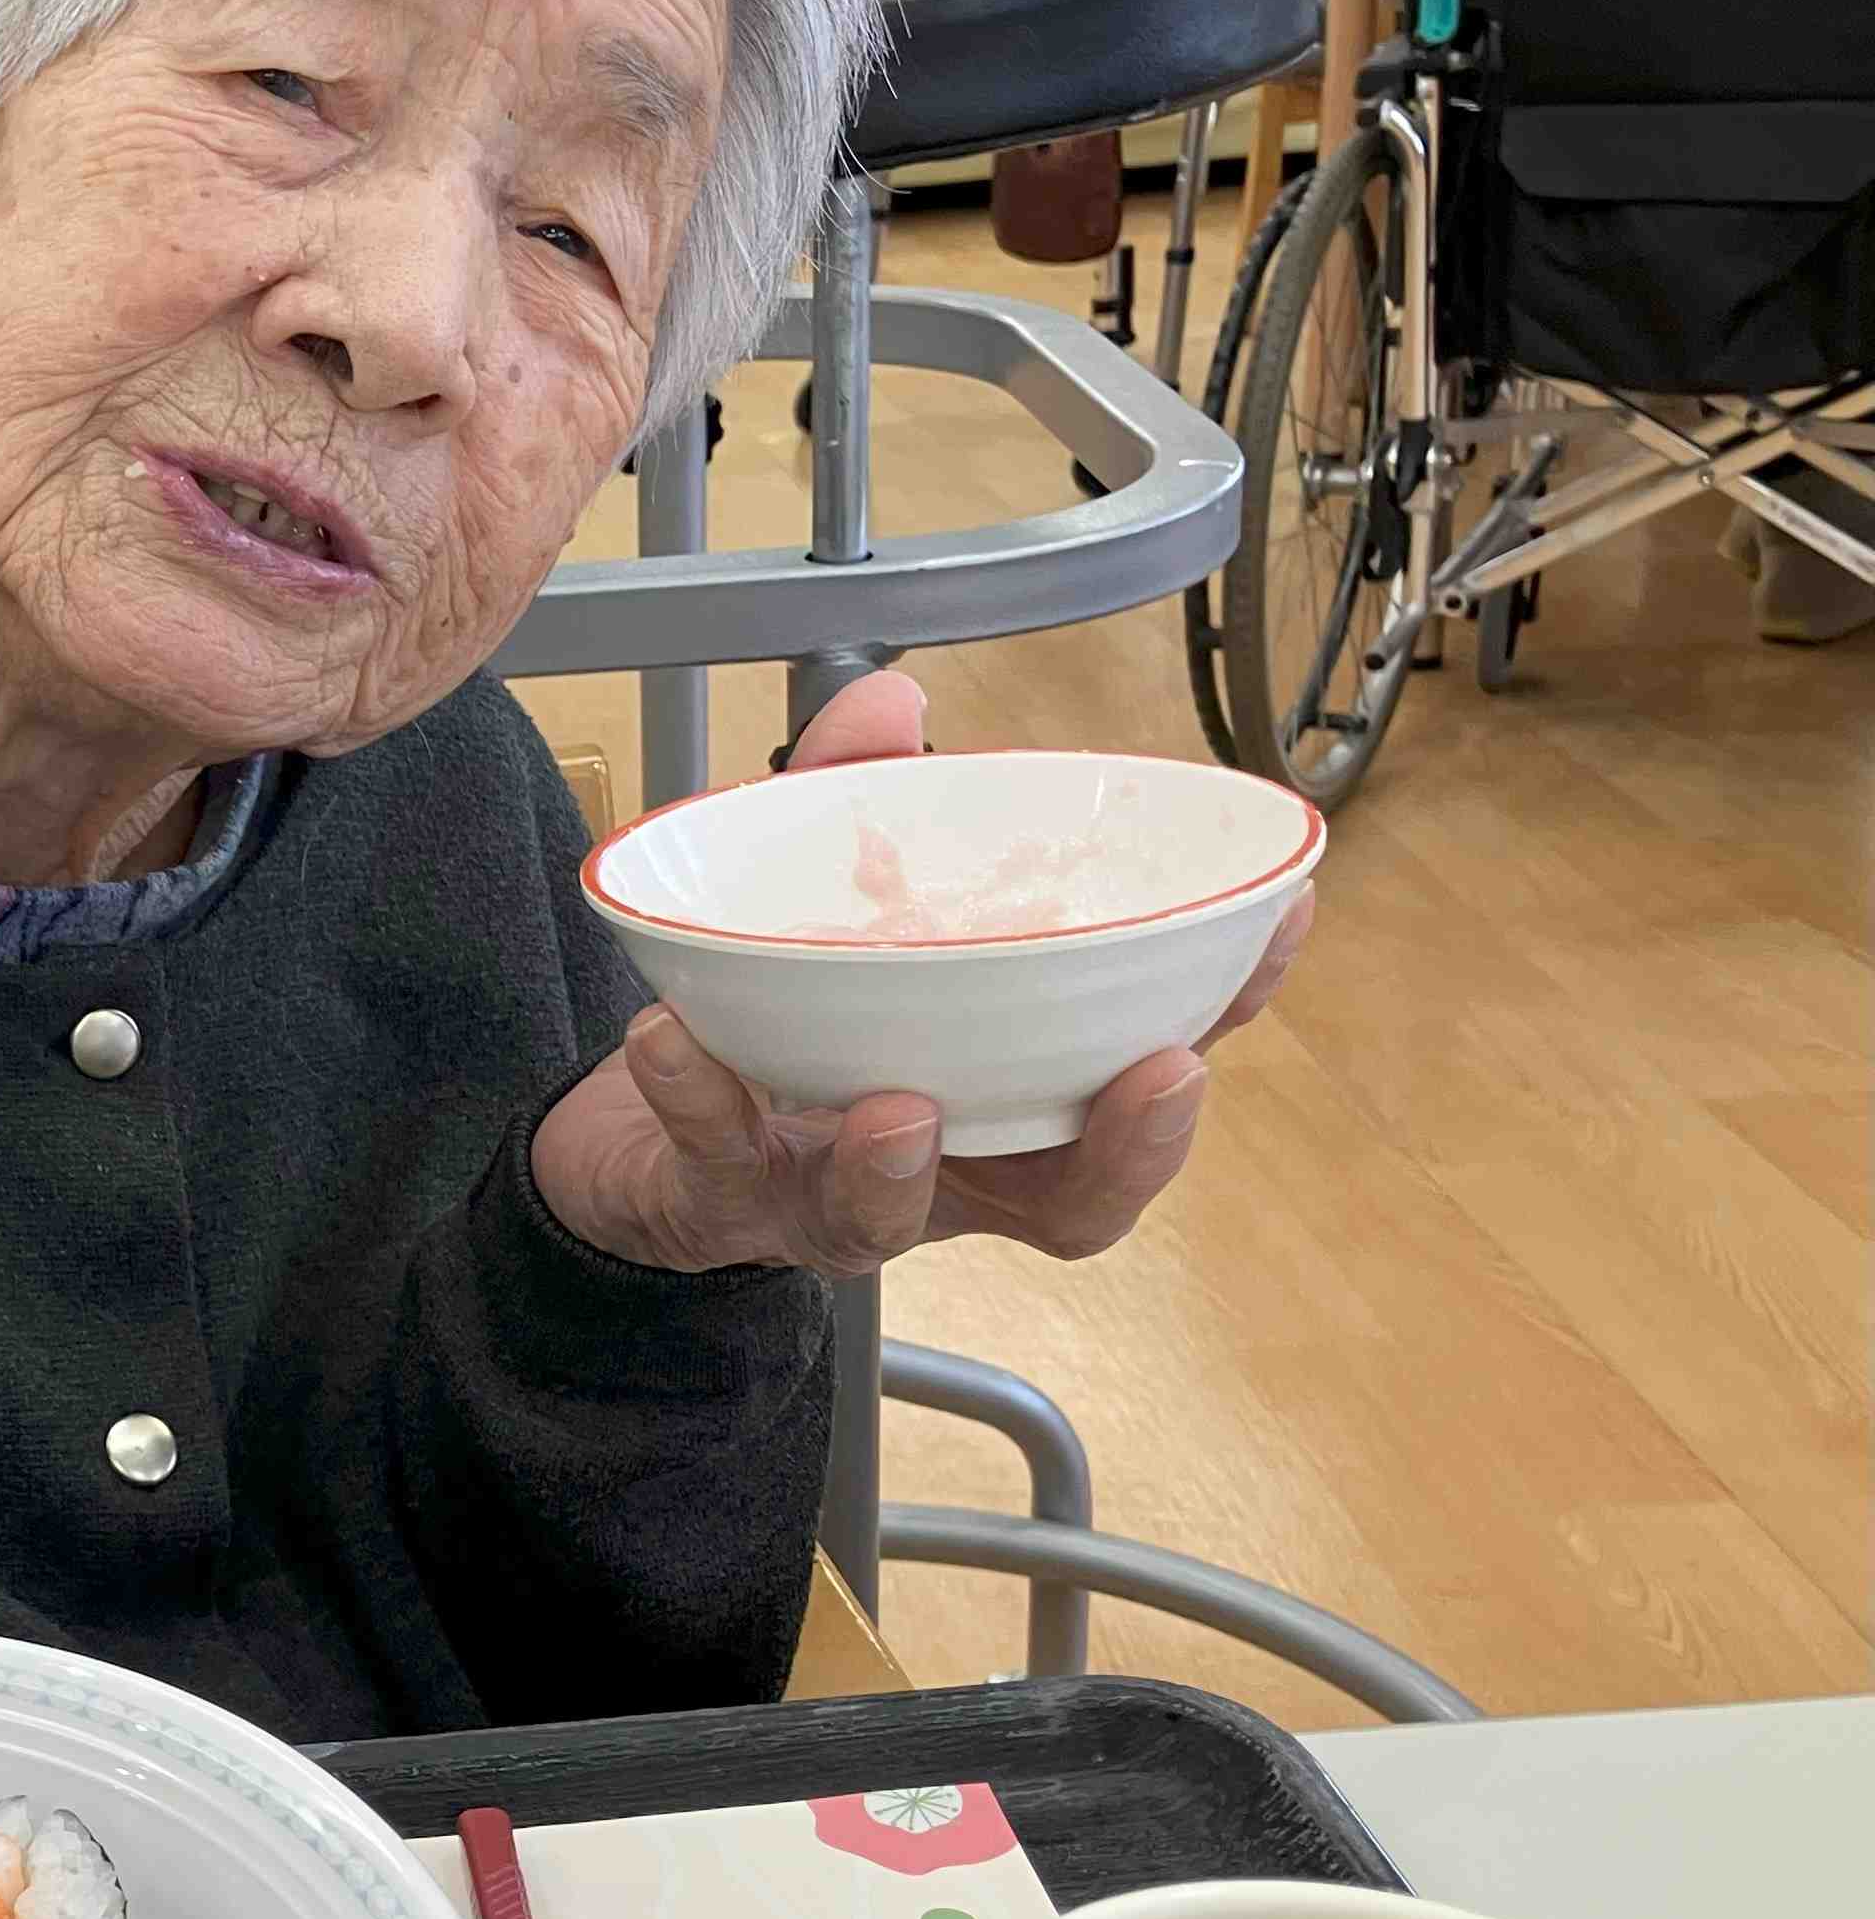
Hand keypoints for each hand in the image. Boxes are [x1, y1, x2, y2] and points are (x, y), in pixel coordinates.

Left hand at [530, 674, 1311, 1276]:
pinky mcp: (717, 1199)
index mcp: (1014, 1093)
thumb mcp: (825, 895)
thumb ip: (858, 795)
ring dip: (902, 1164)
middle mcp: (947, 1171)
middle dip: (1128, 1146)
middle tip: (1162, 1076)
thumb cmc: (775, 1013)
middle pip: (1071, 1198)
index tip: (1284, 916)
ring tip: (898, 1107)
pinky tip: (675, 1038)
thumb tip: (897, 702)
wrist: (635, 1132)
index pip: (1146, 1068)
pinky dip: (697, 1094)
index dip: (1225, 1006)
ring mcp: (832, 1197)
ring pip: (890, 1215)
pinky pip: (710, 1156)